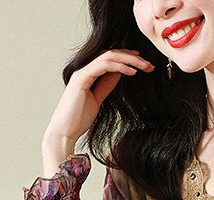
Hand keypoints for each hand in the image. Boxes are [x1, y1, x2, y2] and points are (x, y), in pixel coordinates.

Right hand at [40, 49, 154, 174]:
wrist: (64, 132)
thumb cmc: (78, 120)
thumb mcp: (98, 100)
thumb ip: (106, 86)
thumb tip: (119, 74)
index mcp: (88, 74)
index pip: (110, 59)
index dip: (127, 58)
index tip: (142, 63)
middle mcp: (84, 70)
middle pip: (111, 54)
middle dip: (132, 57)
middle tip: (149, 64)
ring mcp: (82, 73)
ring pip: (109, 56)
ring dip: (129, 60)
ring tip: (144, 66)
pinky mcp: (81, 79)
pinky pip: (103, 66)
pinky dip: (119, 66)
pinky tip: (132, 71)